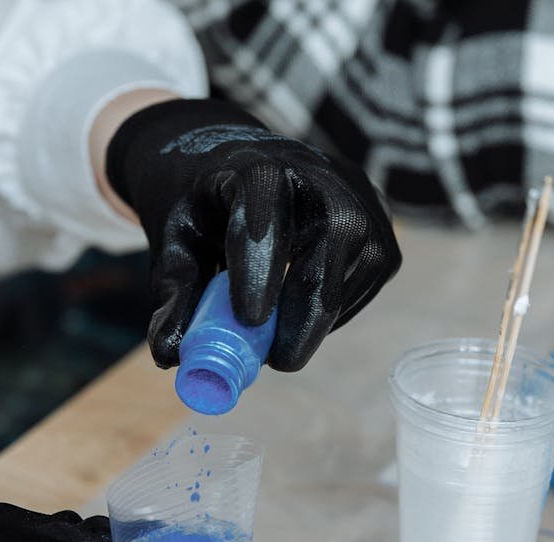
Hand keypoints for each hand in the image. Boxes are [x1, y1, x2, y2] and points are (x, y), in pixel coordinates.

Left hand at [105, 98, 400, 370]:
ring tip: (275, 329)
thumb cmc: (206, 210)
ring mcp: (359, 198)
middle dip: (304, 314)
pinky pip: (365, 282)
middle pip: (328, 242)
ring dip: (316, 319)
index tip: (249, 321)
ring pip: (353, 271)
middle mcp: (319, 174)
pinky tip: (301, 308)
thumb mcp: (175, 246)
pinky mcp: (381, 227)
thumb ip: (173, 298)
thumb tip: (172, 356)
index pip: (266, 211)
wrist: (240, 170)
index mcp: (257, 167)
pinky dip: (335, 312)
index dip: (261, 268)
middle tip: (275, 361)